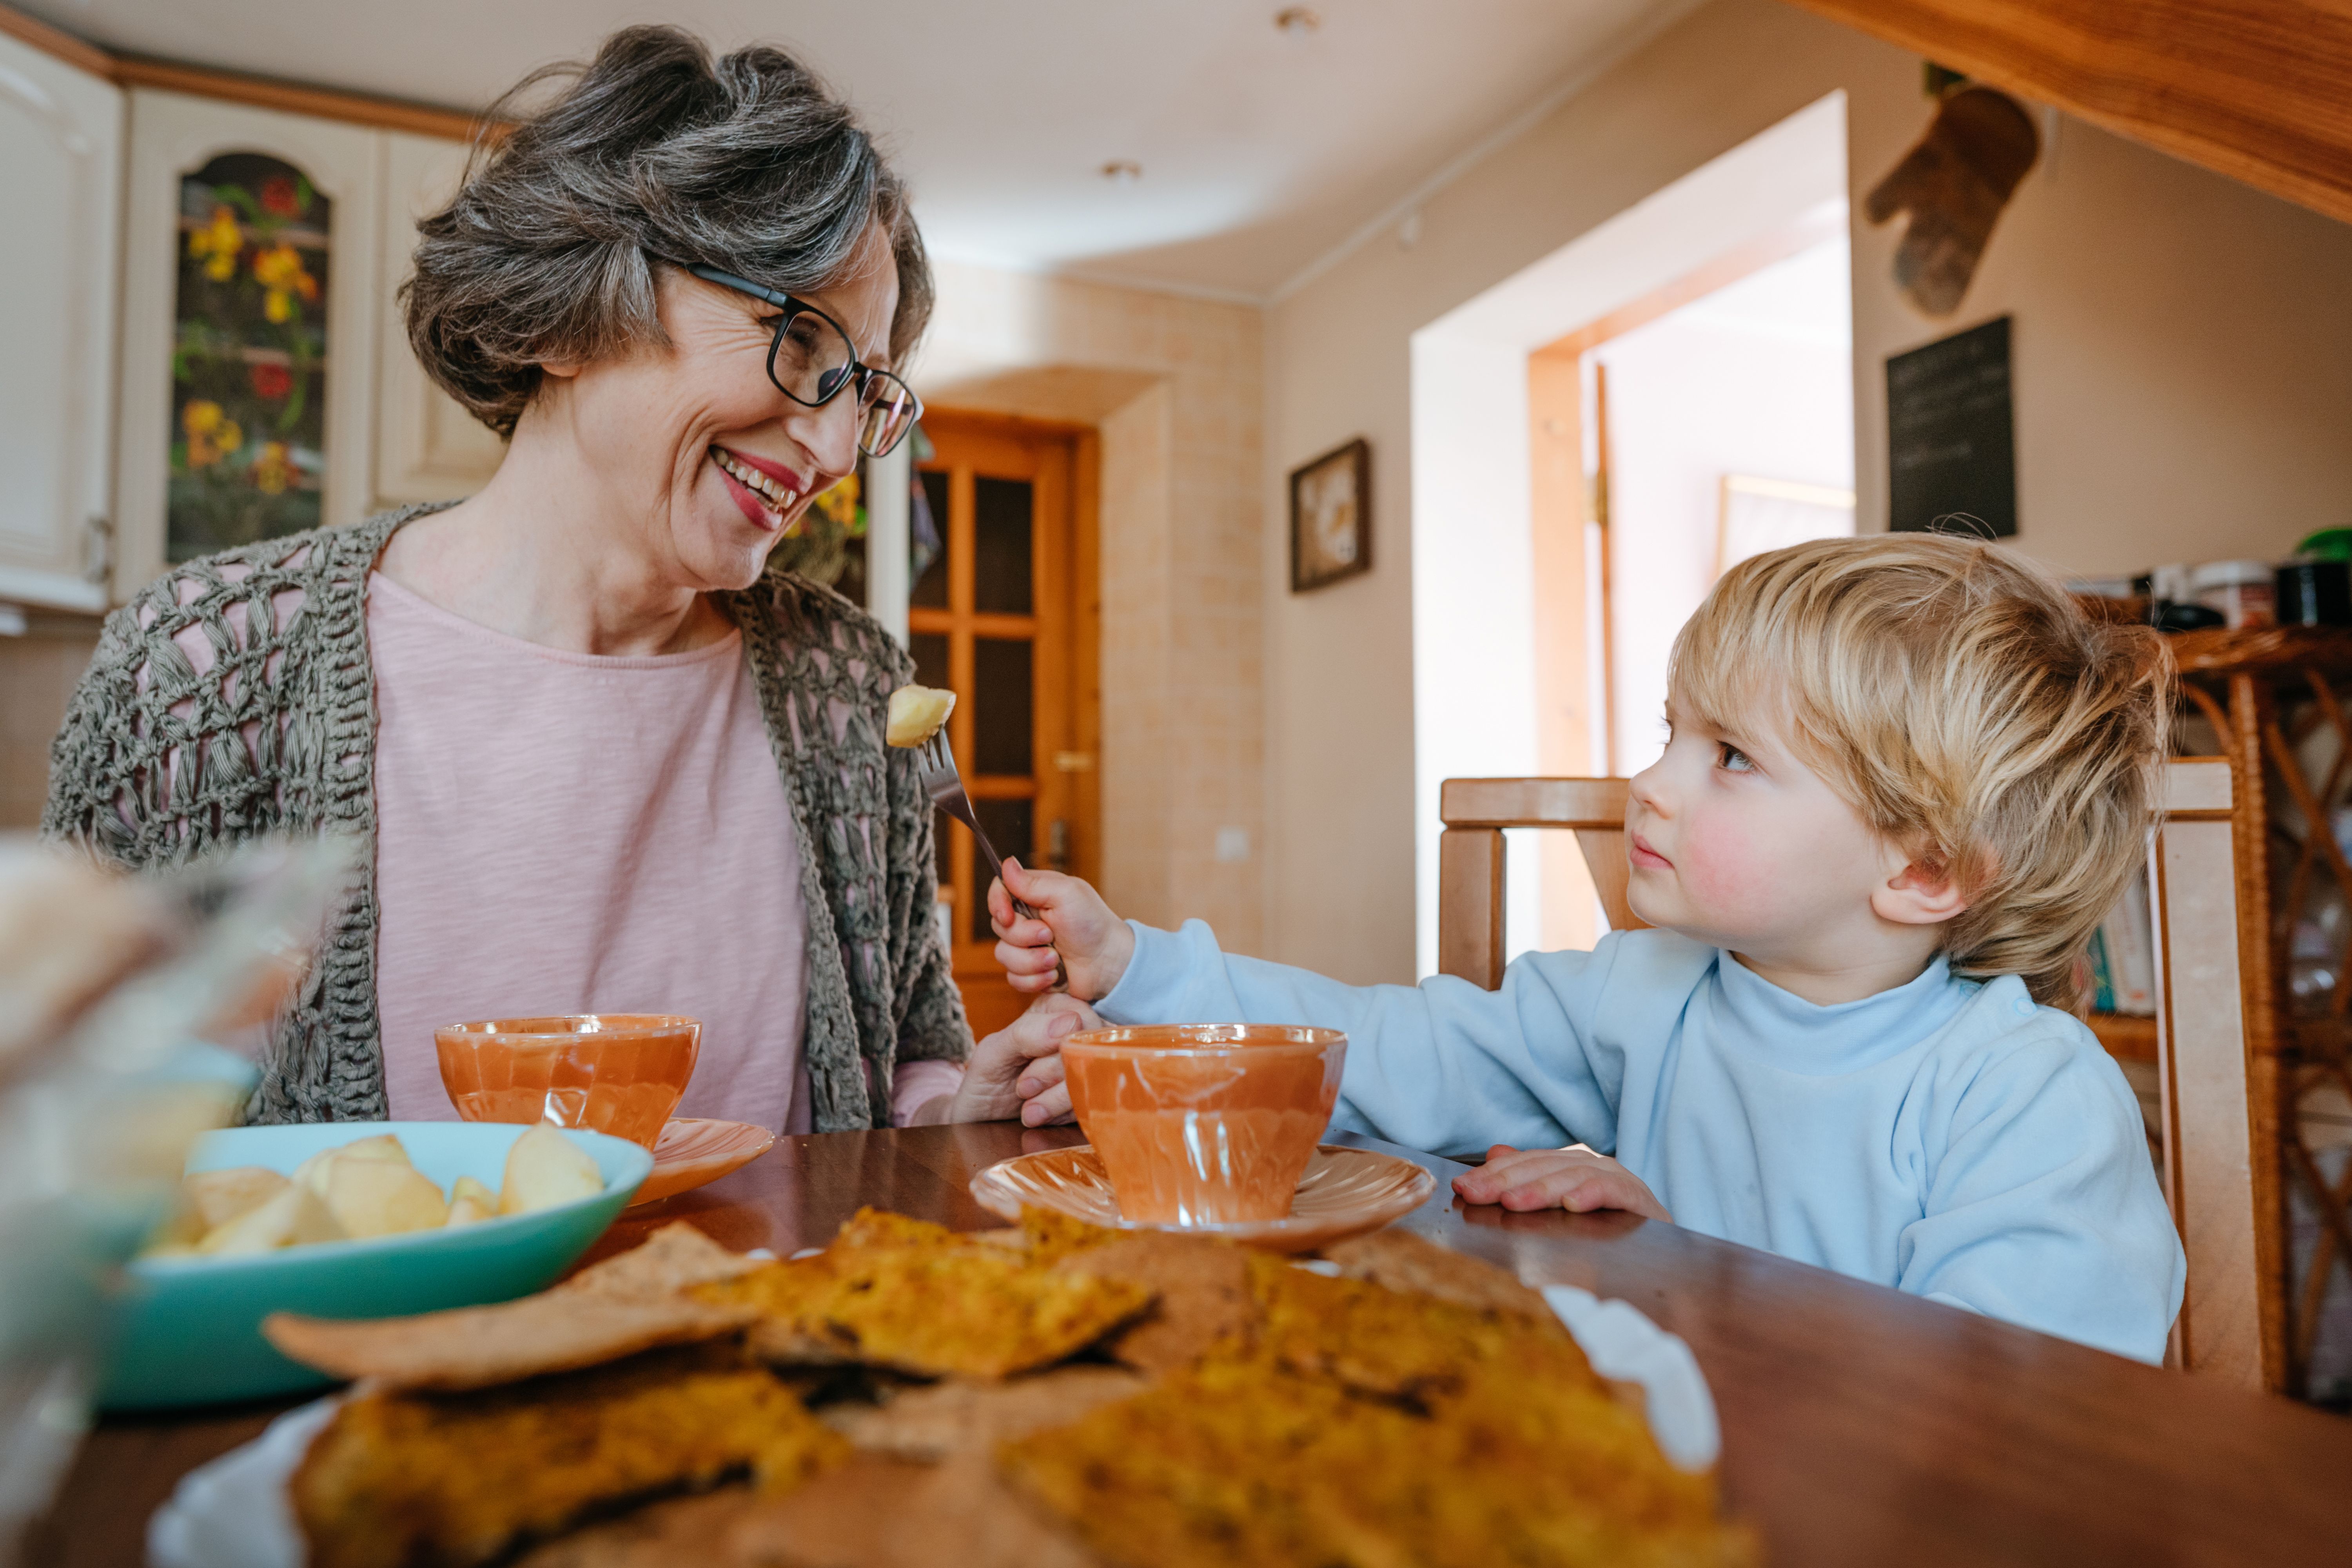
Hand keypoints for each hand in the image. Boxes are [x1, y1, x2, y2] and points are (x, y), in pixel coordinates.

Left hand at [932, 993, 1098, 1125]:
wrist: (983, 1117)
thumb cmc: (987, 1077)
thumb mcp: (994, 1052)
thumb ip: (1027, 1033)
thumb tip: (1072, 1022)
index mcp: (1055, 1008)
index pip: (1077, 1020)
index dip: (1053, 1047)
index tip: (1025, 1061)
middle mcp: (1077, 1030)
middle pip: (1087, 1050)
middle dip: (1051, 1076)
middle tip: (1023, 1087)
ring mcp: (1088, 1061)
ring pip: (1093, 1078)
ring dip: (1056, 1100)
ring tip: (1028, 1107)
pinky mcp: (1092, 1089)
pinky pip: (1093, 1101)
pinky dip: (1063, 1114)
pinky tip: (1042, 1114)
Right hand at [989, 859, 1134, 1000]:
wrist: (1109, 964)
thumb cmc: (1093, 924)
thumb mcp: (1067, 894)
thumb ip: (1033, 883)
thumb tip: (1006, 864)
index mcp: (1034, 895)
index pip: (999, 891)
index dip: (997, 904)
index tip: (1007, 917)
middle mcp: (1027, 919)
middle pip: (999, 927)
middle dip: (1024, 937)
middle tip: (1050, 936)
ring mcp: (1027, 946)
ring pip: (1003, 955)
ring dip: (1031, 961)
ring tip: (1056, 960)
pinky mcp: (1030, 970)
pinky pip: (1014, 978)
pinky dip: (1034, 979)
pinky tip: (1054, 975)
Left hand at [1450, 1144, 1671, 1221]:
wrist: (1664, 1260)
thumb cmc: (1606, 1233)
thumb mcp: (1562, 1210)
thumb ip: (1531, 1179)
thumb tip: (1495, 1151)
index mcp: (1571, 1166)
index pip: (1526, 1163)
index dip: (1493, 1173)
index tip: (1463, 1186)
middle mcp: (1593, 1166)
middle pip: (1544, 1166)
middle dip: (1506, 1180)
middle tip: (1476, 1194)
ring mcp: (1618, 1180)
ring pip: (1574, 1176)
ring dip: (1541, 1189)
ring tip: (1512, 1202)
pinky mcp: (1641, 1201)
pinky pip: (1614, 1192)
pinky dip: (1592, 1194)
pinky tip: (1572, 1205)